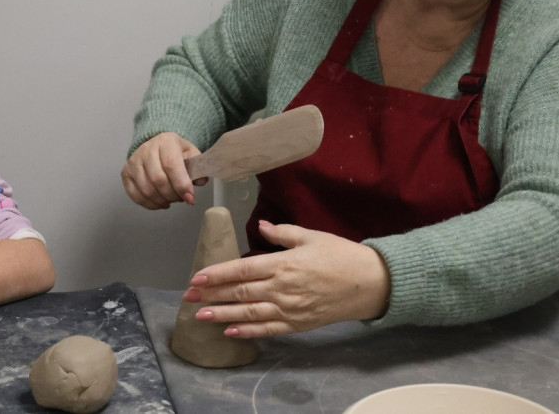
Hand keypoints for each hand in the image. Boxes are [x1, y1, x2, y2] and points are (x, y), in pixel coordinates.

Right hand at [121, 132, 207, 208]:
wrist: (157, 146)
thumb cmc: (175, 152)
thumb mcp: (190, 154)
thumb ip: (198, 167)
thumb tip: (200, 182)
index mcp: (165, 141)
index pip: (171, 165)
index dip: (182, 185)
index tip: (190, 198)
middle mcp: (146, 149)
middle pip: (158, 180)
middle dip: (173, 195)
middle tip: (181, 198)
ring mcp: (133, 162)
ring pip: (147, 190)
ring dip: (162, 201)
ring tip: (171, 199)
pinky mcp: (125, 173)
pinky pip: (136, 196)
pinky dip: (150, 204)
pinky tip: (160, 202)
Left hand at [181, 221, 389, 337]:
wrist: (370, 283)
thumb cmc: (340, 255)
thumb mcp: (311, 236)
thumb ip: (283, 233)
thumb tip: (262, 226)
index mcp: (283, 264)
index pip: (242, 270)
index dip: (217, 274)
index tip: (196, 277)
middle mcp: (283, 288)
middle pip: (240, 292)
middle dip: (211, 295)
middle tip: (188, 297)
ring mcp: (290, 309)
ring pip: (249, 313)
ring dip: (222, 315)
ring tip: (200, 316)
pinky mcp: (298, 324)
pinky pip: (268, 330)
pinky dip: (247, 332)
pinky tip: (229, 331)